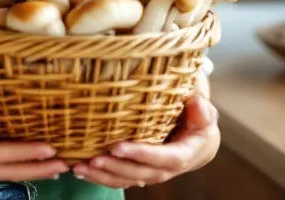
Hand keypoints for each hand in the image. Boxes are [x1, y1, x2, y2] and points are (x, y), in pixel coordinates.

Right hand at [0, 64, 69, 181]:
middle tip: (64, 165)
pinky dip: (20, 162)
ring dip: (31, 170)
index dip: (24, 153)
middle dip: (35, 169)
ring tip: (57, 167)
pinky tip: (36, 158)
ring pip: (5, 169)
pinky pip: (1, 160)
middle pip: (5, 169)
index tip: (50, 148)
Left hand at [71, 94, 219, 188]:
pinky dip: (100, 177)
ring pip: (126, 180)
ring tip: (79, 168)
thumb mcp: (204, 113)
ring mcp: (151, 173)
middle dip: (115, 167)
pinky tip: (81, 171)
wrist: (197, 141)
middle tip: (92, 159)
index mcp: (184, 155)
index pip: (163, 158)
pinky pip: (119, 179)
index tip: (118, 146)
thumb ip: (202, 109)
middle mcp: (166, 169)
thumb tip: (197, 104)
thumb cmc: (198, 120)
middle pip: (140, 173)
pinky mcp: (138, 173)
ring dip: (102, 176)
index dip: (141, 154)